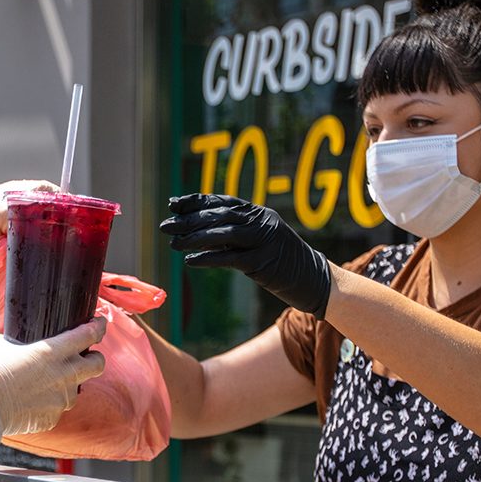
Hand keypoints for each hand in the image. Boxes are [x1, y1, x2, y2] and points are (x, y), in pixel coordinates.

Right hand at [0, 319, 106, 458]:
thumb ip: (12, 341)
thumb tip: (10, 342)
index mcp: (53, 351)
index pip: (89, 335)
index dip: (99, 327)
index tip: (100, 324)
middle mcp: (64, 375)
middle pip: (98, 364)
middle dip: (96, 358)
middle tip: (87, 356)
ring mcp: (61, 399)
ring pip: (77, 389)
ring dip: (68, 384)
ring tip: (47, 383)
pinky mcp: (54, 417)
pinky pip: (57, 408)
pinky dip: (49, 403)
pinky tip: (32, 400)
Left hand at [160, 194, 330, 317]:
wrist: (314, 280)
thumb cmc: (281, 262)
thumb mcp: (259, 241)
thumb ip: (235, 233)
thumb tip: (199, 231)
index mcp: (259, 213)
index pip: (222, 201)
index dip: (196, 201)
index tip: (173, 203)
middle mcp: (262, 222)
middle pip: (219, 216)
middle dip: (189, 219)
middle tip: (165, 225)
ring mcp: (264, 241)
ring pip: (223, 234)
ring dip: (194, 238)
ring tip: (173, 243)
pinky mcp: (263, 262)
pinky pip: (230, 258)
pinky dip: (208, 258)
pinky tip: (190, 261)